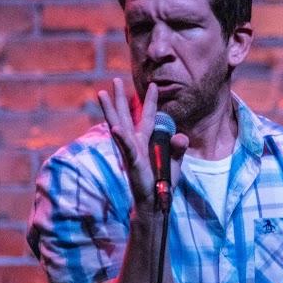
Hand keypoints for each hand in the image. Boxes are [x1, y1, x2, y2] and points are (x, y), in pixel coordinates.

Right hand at [97, 78, 186, 208]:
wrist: (156, 202)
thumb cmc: (162, 181)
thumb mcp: (175, 161)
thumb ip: (178, 147)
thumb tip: (180, 136)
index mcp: (146, 140)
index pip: (147, 116)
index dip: (150, 101)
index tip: (153, 85)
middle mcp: (136, 143)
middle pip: (126, 116)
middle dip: (120, 98)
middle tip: (114, 80)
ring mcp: (132, 152)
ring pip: (119, 126)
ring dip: (111, 110)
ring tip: (102, 94)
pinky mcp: (133, 163)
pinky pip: (127, 148)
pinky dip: (121, 137)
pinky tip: (115, 127)